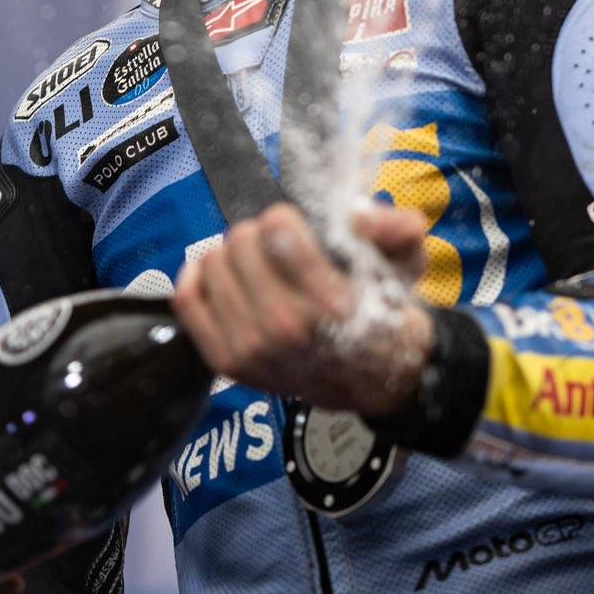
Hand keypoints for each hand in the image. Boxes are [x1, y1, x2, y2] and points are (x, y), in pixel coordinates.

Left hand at [172, 200, 433, 414]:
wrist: (372, 379)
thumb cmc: (381, 313)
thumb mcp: (407, 264)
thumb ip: (396, 227)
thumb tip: (357, 215)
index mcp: (330, 303)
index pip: (278, 231)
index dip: (285, 219)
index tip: (295, 229)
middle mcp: (285, 329)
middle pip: (240, 241)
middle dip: (258, 235)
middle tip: (276, 251)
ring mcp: (250, 348)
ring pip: (211, 263)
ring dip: (231, 255)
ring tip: (257, 268)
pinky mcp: (225, 361)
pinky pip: (187, 298)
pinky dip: (196, 277)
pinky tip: (222, 275)